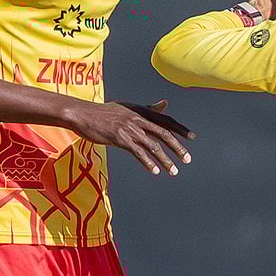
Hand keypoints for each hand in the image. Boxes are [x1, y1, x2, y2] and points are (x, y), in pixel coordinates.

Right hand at [65, 99, 194, 175]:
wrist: (83, 114)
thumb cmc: (105, 112)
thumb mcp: (129, 108)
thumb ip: (148, 108)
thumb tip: (165, 104)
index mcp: (142, 112)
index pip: (166, 120)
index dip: (180, 129)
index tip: (192, 137)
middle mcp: (139, 119)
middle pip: (164, 133)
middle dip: (177, 147)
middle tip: (187, 159)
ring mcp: (129, 129)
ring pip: (153, 146)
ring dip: (165, 160)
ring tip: (173, 171)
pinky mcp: (119, 139)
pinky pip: (138, 152)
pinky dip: (148, 162)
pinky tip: (155, 171)